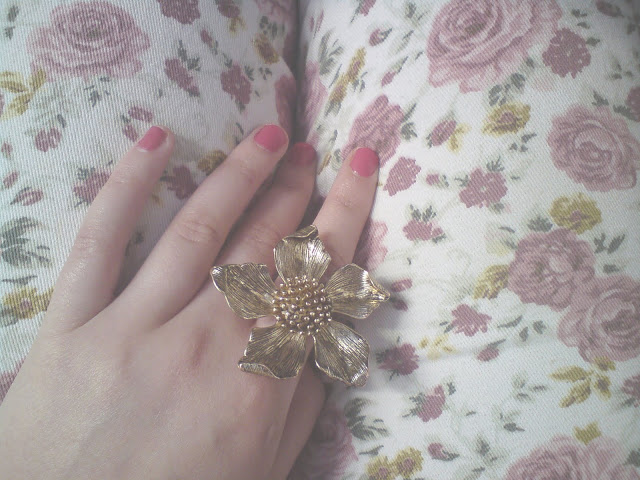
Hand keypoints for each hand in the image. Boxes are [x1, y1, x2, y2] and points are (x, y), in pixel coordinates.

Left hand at [0, 124, 379, 478]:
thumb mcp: (264, 471)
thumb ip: (299, 401)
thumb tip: (325, 335)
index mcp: (258, 384)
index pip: (315, 280)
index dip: (344, 216)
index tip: (360, 168)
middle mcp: (204, 344)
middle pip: (263, 246)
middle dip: (294, 190)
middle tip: (310, 151)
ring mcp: (132, 328)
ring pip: (198, 231)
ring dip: (239, 176)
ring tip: (267, 138)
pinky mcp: (71, 325)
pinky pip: (100, 243)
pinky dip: (127, 186)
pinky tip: (158, 143)